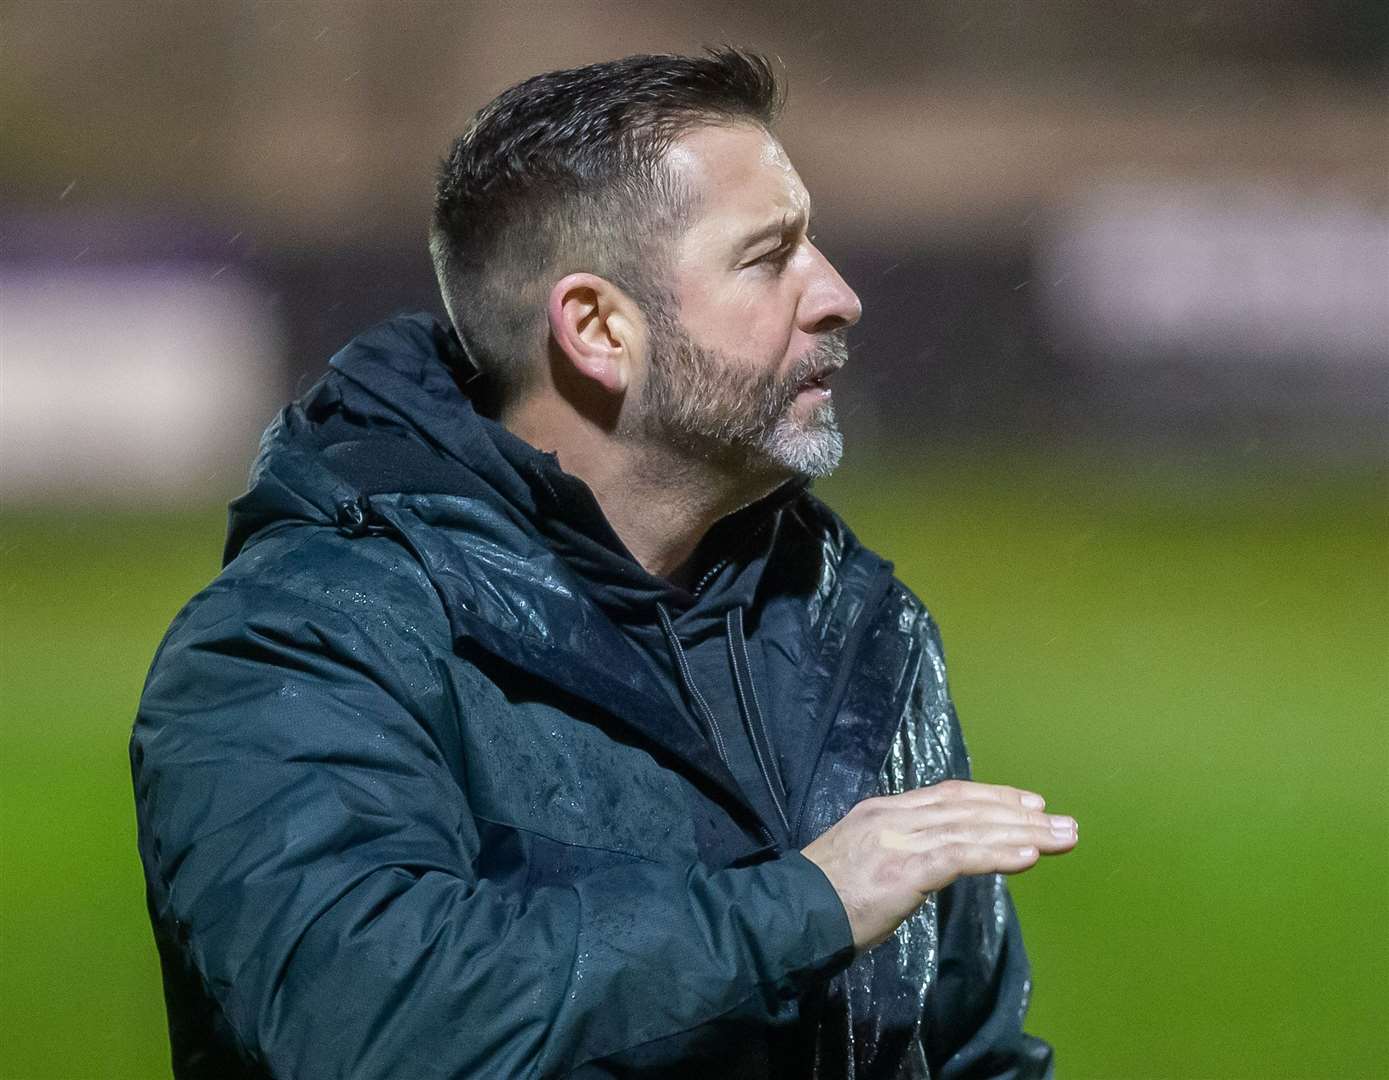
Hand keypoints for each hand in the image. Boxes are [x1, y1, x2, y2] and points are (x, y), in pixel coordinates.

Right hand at [801, 780, 1076, 951]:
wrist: (791, 915)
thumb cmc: (824, 900)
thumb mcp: (863, 861)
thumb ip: (898, 855)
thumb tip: (933, 864)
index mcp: (884, 813)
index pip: (948, 796)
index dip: (992, 798)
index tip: (1028, 804)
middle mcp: (895, 817)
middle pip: (968, 806)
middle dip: (1020, 813)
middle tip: (1063, 822)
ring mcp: (899, 840)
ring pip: (972, 827)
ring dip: (1023, 832)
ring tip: (1061, 838)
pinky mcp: (904, 868)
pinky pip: (960, 856)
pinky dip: (997, 853)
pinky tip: (1028, 856)